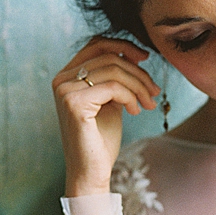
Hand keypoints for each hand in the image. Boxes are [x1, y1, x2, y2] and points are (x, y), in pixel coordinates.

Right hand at [53, 37, 158, 196]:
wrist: (91, 170)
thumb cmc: (102, 138)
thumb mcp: (111, 100)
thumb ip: (115, 78)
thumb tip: (135, 54)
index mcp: (67, 76)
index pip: (96, 44)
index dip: (124, 46)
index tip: (146, 58)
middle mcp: (61, 80)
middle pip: (109, 56)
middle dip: (139, 72)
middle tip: (154, 92)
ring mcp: (65, 91)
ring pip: (114, 70)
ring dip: (139, 86)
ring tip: (148, 103)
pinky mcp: (75, 103)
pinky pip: (114, 87)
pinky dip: (131, 97)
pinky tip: (135, 112)